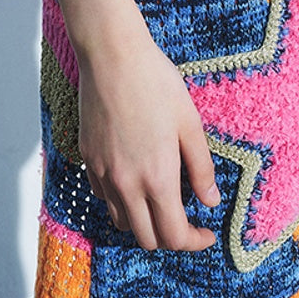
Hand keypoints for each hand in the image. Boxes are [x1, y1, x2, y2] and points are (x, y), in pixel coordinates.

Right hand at [76, 27, 221, 250]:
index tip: (207, 233)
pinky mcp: (88, 159)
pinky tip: (135, 178)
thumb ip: (201, 167)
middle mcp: (127, 184)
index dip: (194, 242)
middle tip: (187, 220)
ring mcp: (103, 174)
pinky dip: (121, 201)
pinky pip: (104, 197)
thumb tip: (210, 201)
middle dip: (170, 237)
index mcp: (157, 177)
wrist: (111, 55)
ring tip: (160, 199)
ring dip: (143, 222)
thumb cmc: (155, 82)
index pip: (174, 236)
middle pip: (146, 239)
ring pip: (122, 221)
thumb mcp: (189, 122)